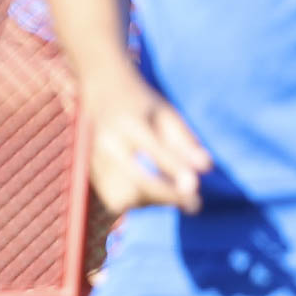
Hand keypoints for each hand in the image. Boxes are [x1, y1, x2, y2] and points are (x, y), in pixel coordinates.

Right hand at [82, 73, 211, 214]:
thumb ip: (184, 140)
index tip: (195, 188)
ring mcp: (94, 160)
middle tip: (195, 204)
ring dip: (152, 201)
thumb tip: (206, 168)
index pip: (155, 150)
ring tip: (170, 193)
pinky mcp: (90, 172)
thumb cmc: (139, 102)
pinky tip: (151, 193)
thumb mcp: (165, 113)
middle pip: (137, 180)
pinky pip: (115, 199)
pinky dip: (137, 201)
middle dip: (166, 196)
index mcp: (129, 123)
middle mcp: (107, 143)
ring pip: (124, 196)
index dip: (175, 169)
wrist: (97, 91)